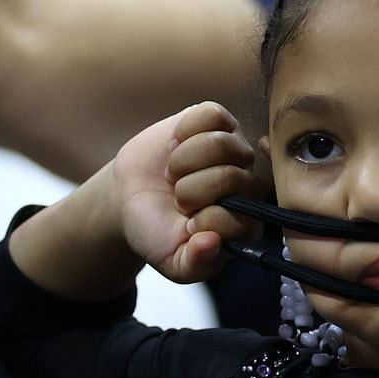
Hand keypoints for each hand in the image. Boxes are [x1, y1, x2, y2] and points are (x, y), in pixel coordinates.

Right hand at [112, 102, 260, 282]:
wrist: (129, 199)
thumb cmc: (156, 232)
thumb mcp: (172, 261)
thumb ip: (194, 263)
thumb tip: (211, 243)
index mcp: (246, 223)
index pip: (243, 219)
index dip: (207, 222)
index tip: (187, 226)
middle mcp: (249, 184)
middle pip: (229, 177)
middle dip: (189, 191)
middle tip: (177, 198)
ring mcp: (235, 149)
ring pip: (220, 143)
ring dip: (183, 161)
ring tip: (173, 174)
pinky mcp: (218, 121)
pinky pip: (211, 114)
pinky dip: (185, 130)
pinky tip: (175, 146)